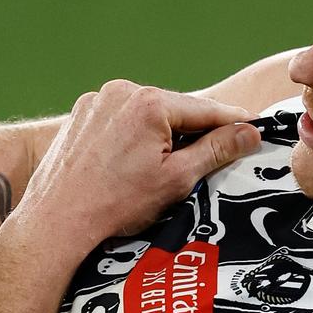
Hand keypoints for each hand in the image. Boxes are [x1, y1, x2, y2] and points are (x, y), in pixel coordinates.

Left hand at [12, 80, 260, 250]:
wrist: (56, 220)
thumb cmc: (115, 204)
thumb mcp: (176, 179)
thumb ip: (216, 150)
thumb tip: (248, 132)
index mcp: (149, 103)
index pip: (205, 109)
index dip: (233, 122)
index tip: (256, 126)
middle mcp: (122, 91)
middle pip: (175, 110)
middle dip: (193, 131)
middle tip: (213, 156)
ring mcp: (97, 101)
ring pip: (146, 114)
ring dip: (161, 133)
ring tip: (165, 167)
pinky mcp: (80, 115)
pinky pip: (119, 119)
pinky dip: (132, 135)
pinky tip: (131, 164)